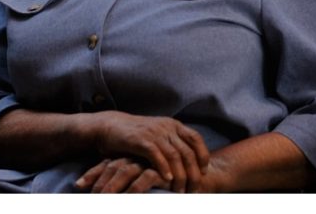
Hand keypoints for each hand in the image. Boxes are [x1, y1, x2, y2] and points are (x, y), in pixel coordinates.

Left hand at [76, 157, 170, 192]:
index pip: (108, 163)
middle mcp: (140, 155)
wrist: (198, 174)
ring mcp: (151, 159)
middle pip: (114, 166)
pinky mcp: (163, 168)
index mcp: (133, 155)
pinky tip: (128, 196)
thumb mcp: (147, 176)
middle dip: (99, 182)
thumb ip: (132, 180)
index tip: (77, 186)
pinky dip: (135, 188)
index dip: (93, 174)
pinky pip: (145, 178)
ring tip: (102, 199)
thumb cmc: (170, 177)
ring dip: (111, 187)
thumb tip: (105, 187)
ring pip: (125, 171)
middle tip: (90, 197)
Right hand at [89, 112, 209, 192]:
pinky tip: (167, 180)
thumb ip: (172, 145)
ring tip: (181, 190)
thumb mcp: (158, 136)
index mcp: (174, 125)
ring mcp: (154, 133)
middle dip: (193, 172)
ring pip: (174, 155)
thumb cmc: (136, 136)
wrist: (110, 126)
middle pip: (188, 151)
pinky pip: (156, 155)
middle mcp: (167, 127)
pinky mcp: (141, 140)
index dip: (203, 155)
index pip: (196, 139)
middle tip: (194, 188)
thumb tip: (187, 164)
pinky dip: (163, 168)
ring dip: (180, 175)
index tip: (204, 172)